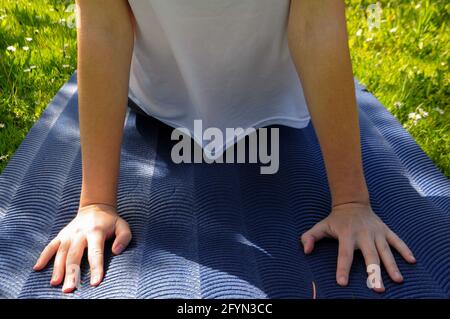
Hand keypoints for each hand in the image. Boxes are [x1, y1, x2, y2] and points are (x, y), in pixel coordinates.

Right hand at [33, 203, 131, 292]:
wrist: (96, 207)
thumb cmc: (111, 222)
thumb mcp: (123, 226)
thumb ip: (124, 238)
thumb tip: (116, 252)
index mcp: (96, 232)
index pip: (96, 253)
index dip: (96, 268)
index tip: (95, 283)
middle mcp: (80, 234)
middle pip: (74, 255)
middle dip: (72, 273)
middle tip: (69, 289)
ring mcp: (69, 234)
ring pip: (61, 253)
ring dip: (57, 268)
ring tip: (55, 283)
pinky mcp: (61, 235)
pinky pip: (50, 246)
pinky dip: (43, 256)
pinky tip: (37, 268)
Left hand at [300, 203, 415, 291]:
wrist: (352, 203)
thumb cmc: (335, 220)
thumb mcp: (320, 226)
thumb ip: (310, 237)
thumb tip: (305, 250)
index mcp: (346, 235)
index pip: (344, 254)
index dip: (342, 268)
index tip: (342, 282)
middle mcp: (363, 234)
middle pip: (370, 255)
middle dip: (374, 272)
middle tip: (378, 289)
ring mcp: (376, 232)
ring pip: (385, 250)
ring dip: (392, 265)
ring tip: (398, 280)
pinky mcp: (385, 230)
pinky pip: (397, 240)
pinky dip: (404, 249)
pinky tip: (412, 261)